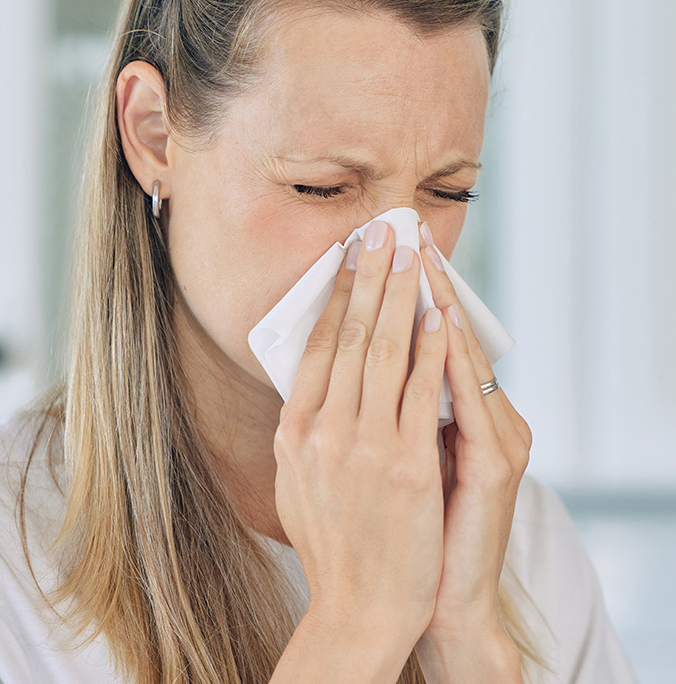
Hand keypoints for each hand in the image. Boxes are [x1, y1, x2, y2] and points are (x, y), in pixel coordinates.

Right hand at [273, 220, 449, 649]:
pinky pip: (422, 391)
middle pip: (350, 335)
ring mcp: (366, 446)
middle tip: (383, 231)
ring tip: (412, 254)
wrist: (357, 609)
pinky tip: (439, 315)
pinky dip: (431, 348)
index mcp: (294, 431)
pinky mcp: (408, 464)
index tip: (350, 257)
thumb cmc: (330, 546)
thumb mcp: (295, 481)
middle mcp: (324, 430)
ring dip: (401, 296)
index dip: (336, 294)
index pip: (316, 345)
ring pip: (385, 351)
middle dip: (370, 276)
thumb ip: (302, 428)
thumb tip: (310, 382)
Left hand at [413, 222, 531, 678]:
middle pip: (448, 335)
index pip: (428, 343)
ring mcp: (496, 440)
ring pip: (462, 355)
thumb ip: (385, 417)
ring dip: (435, 301)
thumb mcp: (392, 465)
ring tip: (413, 256)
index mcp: (461, 423)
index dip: (402, 295)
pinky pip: (468, 396)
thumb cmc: (401, 536)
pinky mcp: (496, 463)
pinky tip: (438, 320)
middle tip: (396, 230)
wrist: (416, 608)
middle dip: (415, 282)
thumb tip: (342, 364)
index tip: (377, 251)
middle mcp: (487, 422)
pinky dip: (451, 356)